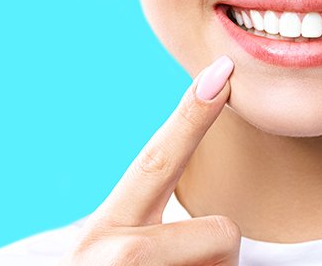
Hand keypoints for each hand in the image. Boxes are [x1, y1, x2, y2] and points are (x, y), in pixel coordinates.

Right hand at [59, 55, 240, 265]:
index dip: (192, 115)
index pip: (160, 158)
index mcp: (106, 228)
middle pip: (222, 236)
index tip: (222, 74)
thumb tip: (209, 221)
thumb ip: (141, 221)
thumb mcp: (99, 242)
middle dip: (216, 240)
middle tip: (169, 253)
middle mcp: (118, 255)